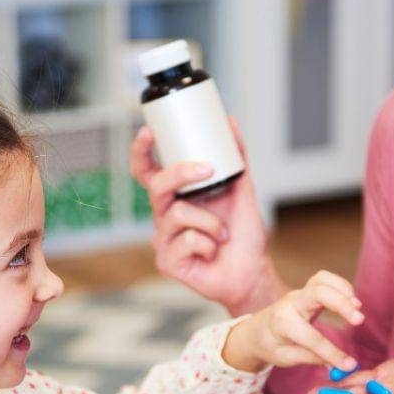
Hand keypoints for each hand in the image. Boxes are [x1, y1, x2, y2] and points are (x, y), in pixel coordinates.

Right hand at [130, 118, 284, 315]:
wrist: (252, 270)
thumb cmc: (242, 234)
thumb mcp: (241, 189)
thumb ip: (235, 157)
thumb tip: (229, 122)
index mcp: (175, 198)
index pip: (148, 172)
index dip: (141, 152)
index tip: (148, 131)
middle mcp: (164, 217)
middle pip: (157, 187)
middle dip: (181, 173)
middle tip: (208, 169)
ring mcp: (162, 240)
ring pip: (178, 214)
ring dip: (211, 222)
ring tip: (223, 234)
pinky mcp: (166, 262)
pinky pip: (187, 240)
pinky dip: (209, 243)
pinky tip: (212, 252)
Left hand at [222, 271, 363, 373]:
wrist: (257, 330)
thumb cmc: (271, 345)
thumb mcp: (286, 358)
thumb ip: (313, 358)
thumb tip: (342, 366)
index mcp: (281, 323)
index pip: (311, 337)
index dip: (332, 352)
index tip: (349, 364)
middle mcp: (291, 303)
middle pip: (318, 293)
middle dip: (341, 304)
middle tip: (359, 320)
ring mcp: (300, 294)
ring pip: (322, 279)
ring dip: (343, 290)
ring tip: (357, 308)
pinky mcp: (308, 290)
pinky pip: (325, 280)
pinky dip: (342, 286)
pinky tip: (352, 302)